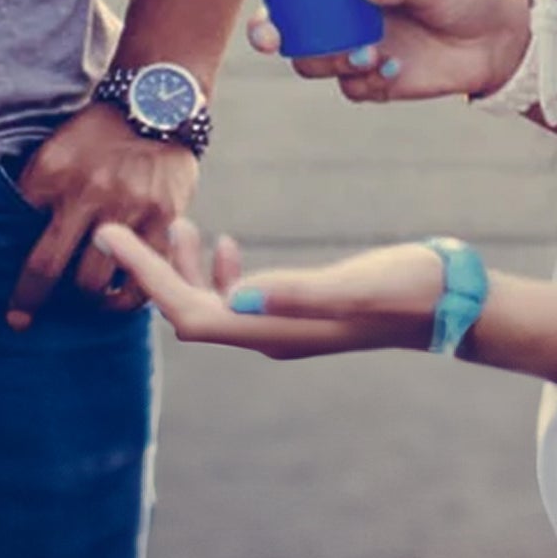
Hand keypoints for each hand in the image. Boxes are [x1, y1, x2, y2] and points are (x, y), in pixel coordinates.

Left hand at [4, 105, 200, 330]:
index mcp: (53, 170)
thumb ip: (37, 188)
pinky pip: (141, 281)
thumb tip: (13, 235)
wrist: (155, 105)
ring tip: (83, 297)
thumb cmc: (97, 133)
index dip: (9, 259)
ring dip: (85, 297)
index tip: (6, 298)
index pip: (17, 227)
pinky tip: (118, 297)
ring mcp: (127, 207)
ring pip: (94, 282)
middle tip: (22, 319)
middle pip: (49, 266)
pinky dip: (126, 299)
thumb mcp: (55, 148)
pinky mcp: (162, 220)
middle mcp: (88, 190)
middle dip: (31, 299)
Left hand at [95, 221, 443, 358]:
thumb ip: (299, 292)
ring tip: (173, 223)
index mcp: (271, 330)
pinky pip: (237, 299)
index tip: (109, 236)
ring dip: (181, 269)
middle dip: (149, 271)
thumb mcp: (353, 286)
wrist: (447, 303)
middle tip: (115, 225)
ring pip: (210, 306)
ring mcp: (281, 324)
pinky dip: (216, 272)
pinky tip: (221, 243)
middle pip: (188, 312)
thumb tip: (238, 296)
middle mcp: (268, 334)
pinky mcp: (295, 309)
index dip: (144, 276)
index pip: (187, 314)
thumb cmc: (404, 289)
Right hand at [197, 0, 529, 104]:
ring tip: (367, 51)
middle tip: (270, 38)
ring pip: (306, 58)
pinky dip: (361, 81)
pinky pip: (344, 87)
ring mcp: (346, 43)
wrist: (492, 45)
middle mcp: (333, 7)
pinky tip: (391, 71)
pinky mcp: (366, 79)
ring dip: (325, 59)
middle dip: (263, 30)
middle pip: (276, 19)